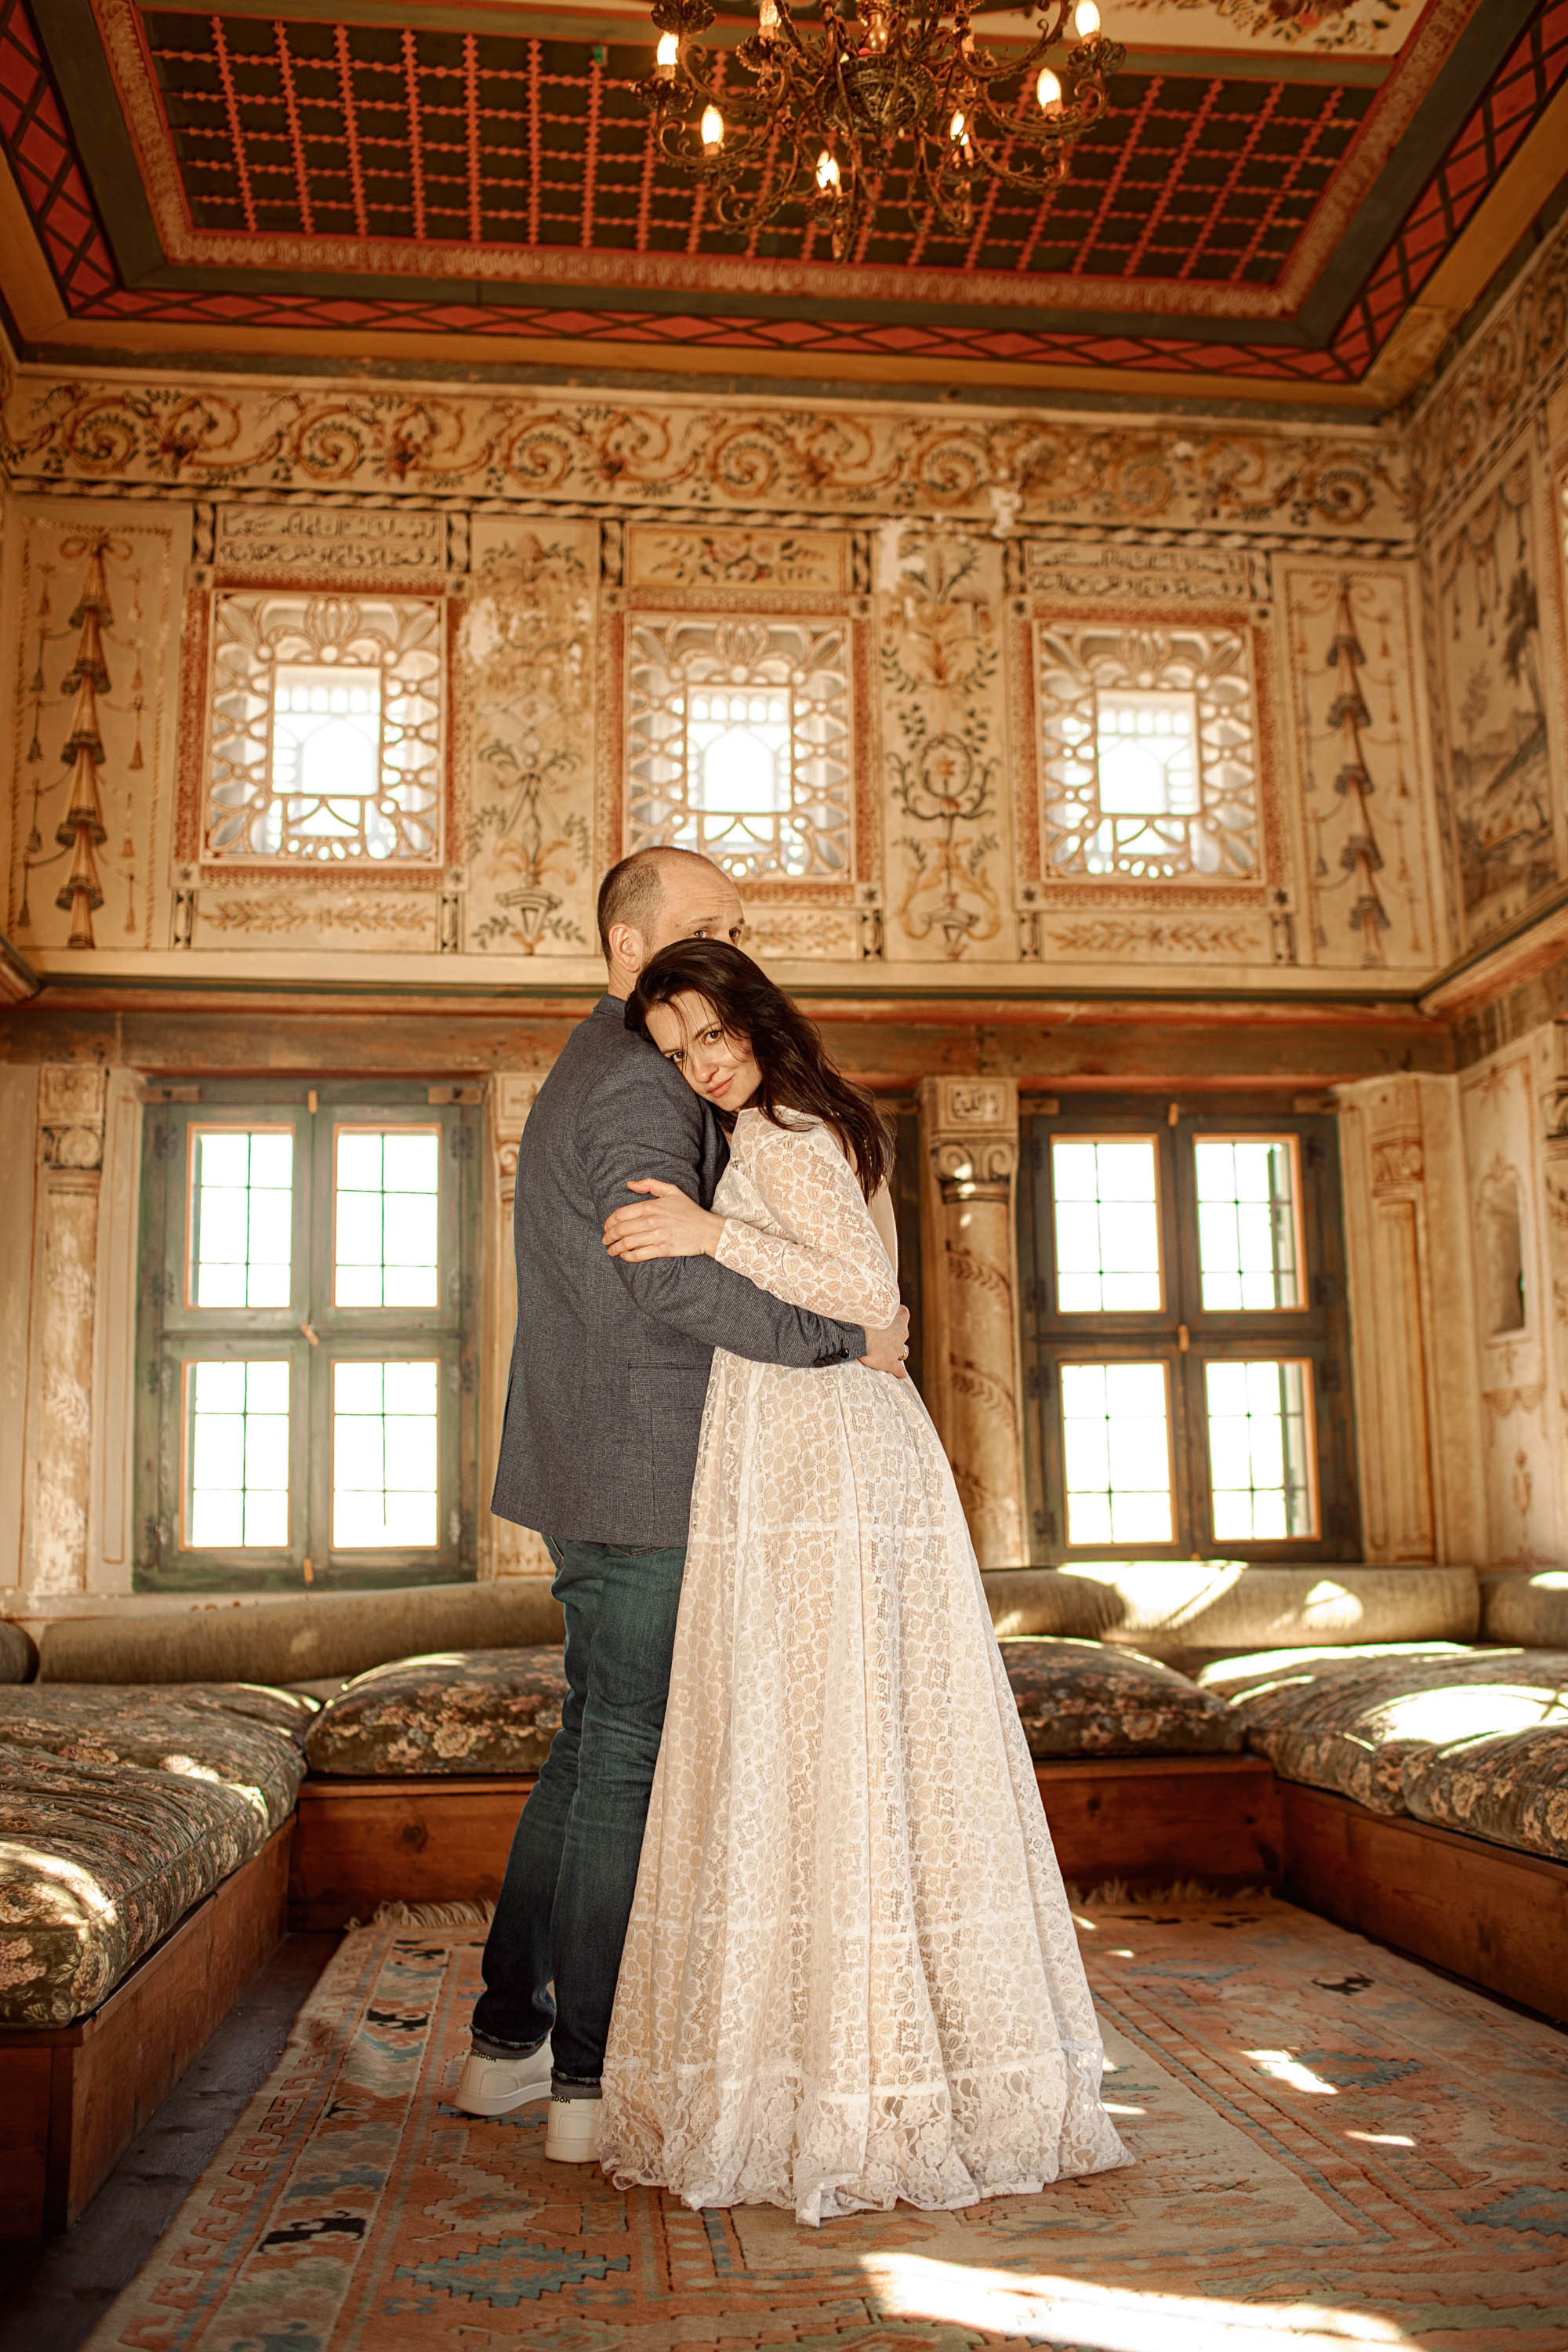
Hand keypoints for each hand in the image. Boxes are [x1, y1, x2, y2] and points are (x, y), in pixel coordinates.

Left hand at [603, 1177, 724, 1262]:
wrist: (707, 1229)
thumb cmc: (689, 1210)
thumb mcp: (671, 1191)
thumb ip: (650, 1184)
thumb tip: (630, 1184)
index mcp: (651, 1206)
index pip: (621, 1214)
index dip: (609, 1222)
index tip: (606, 1227)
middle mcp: (651, 1221)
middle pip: (621, 1230)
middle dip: (608, 1236)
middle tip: (605, 1240)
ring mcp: (656, 1236)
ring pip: (627, 1243)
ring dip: (615, 1248)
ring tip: (610, 1251)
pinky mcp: (662, 1249)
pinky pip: (639, 1254)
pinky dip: (628, 1256)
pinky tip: (624, 1256)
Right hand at [860, 1303, 910, 1379]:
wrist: (858, 1332)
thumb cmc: (861, 1314)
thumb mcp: (868, 1303)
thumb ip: (868, 1303)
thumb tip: (856, 1294)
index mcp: (899, 1316)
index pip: (903, 1313)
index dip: (895, 1316)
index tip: (886, 1317)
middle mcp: (902, 1332)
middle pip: (902, 1333)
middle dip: (894, 1335)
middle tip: (879, 1336)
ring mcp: (897, 1348)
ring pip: (902, 1351)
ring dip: (895, 1351)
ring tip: (884, 1353)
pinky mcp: (890, 1363)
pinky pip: (899, 1370)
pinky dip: (898, 1372)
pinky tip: (898, 1375)